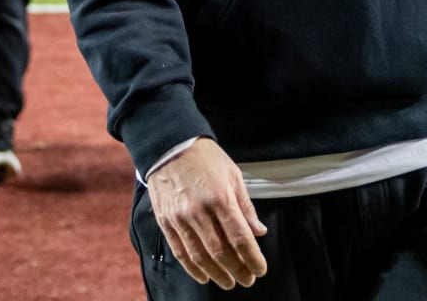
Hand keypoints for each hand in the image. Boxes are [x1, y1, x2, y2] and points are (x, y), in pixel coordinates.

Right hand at [145, 138, 267, 288]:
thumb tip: (258, 232)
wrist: (169, 145)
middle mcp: (200, 210)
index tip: (260, 270)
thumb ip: (245, 206)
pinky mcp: (166, 221)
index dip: (252, 258)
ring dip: (217, 274)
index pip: (240, 238)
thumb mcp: (233, 175)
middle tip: (248, 279)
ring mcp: (180, 217)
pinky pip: (179, 251)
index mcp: (221, 198)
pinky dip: (193, 268)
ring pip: (200, 256)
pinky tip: (204, 276)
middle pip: (221, 252)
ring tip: (229, 282)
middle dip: (238, 270)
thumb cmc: (206, 159)